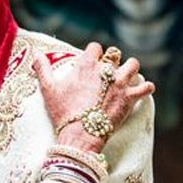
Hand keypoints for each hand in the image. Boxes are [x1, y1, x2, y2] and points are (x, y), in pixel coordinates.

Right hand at [33, 42, 154, 151]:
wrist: (80, 134)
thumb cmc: (63, 112)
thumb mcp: (48, 89)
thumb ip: (43, 69)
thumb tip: (36, 55)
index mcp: (86, 65)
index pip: (95, 47)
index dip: (94, 53)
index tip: (92, 60)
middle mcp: (105, 70)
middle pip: (115, 54)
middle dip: (112, 60)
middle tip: (108, 71)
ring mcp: (120, 83)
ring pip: (133, 65)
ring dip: (130, 69)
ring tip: (126, 75)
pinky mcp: (130, 98)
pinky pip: (145, 87)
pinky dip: (145, 87)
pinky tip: (142, 89)